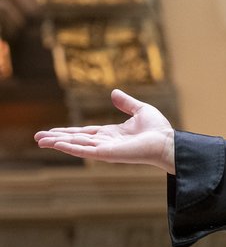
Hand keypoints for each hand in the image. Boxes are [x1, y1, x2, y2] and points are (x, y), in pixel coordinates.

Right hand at [34, 88, 175, 174]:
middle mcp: (105, 142)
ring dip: (58, 143)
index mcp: (111, 133)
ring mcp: (104, 149)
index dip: (68, 132)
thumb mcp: (140, 110)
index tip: (52, 131)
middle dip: (57, 138)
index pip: (85, 132)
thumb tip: (114, 92)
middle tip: (37, 138)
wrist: (167, 141)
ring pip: (76, 145)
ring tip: (40, 141)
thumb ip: (126, 103)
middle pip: (76, 139)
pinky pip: (85, 150)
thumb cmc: (158, 129)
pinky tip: (57, 144)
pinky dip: (70, 148)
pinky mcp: (107, 154)